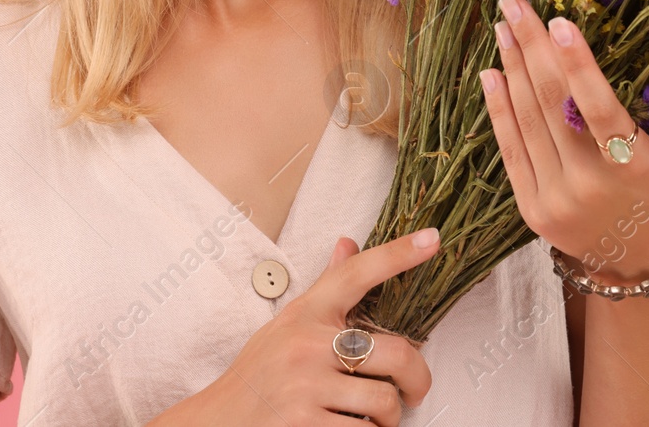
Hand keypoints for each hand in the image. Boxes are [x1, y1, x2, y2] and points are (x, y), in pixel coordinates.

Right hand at [152, 229, 439, 425]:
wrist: (215, 423)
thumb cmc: (258, 374)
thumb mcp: (287, 325)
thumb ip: (325, 289)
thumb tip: (348, 242)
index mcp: (306, 314)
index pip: (357, 273)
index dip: (398, 254)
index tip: (432, 239)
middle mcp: (306, 346)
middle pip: (396, 353)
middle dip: (417, 380)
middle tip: (415, 392)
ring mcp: (305, 388)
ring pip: (384, 402)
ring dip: (388, 418)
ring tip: (373, 418)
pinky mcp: (303, 426)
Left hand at [480, 0, 648, 286]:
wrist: (634, 262)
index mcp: (633, 167)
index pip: (600, 110)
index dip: (578, 66)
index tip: (558, 22)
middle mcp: (589, 184)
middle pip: (554, 105)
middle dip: (531, 49)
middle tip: (514, 5)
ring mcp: (555, 197)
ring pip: (528, 122)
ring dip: (512, 69)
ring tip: (502, 27)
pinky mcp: (531, 208)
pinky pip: (510, 150)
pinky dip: (499, 109)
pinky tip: (490, 73)